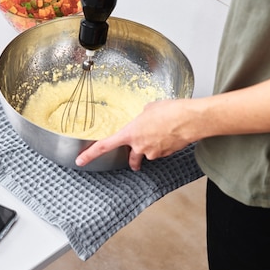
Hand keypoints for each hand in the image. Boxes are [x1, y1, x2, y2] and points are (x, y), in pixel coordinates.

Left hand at [75, 99, 196, 170]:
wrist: (189, 119)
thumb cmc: (170, 111)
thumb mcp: (149, 108)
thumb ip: (142, 116)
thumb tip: (144, 118)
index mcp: (130, 133)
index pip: (104, 146)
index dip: (90, 155)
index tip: (80, 161)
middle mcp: (139, 146)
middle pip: (131, 158)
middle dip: (133, 158)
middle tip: (135, 157)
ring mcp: (153, 152)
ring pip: (148, 154)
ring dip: (151, 147)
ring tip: (161, 132)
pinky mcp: (165, 154)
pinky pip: (160, 151)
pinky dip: (163, 145)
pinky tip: (169, 134)